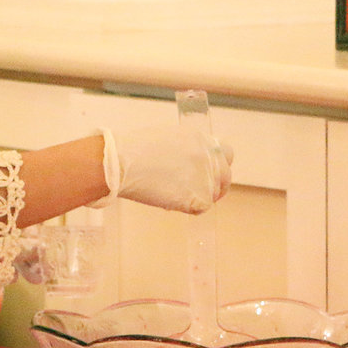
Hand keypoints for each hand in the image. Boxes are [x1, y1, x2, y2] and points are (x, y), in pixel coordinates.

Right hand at [92, 126, 232, 212]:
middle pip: (225, 177)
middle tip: (195, 193)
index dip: (217, 166)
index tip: (208, 175)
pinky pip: (201, 208)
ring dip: (198, 198)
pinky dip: (188, 208)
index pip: (225, 154)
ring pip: (213, 194)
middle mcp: (210, 156)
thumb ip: (187, 150)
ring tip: (173, 195)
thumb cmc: (134, 150)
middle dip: (213, 186)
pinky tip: (170, 201)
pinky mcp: (200, 197)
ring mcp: (206, 177)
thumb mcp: (168, 139)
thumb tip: (189, 166)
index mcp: (202, 139)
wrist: (121, 162)